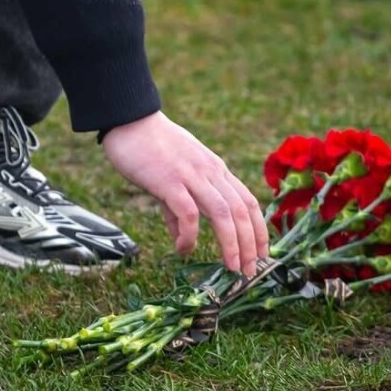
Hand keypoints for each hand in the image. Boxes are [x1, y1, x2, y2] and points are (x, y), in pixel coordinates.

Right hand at [102, 109, 269, 275]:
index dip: (258, 230)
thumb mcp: (174, 175)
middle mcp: (210, 172)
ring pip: (223, 213)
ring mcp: (191, 175)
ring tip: (232, 268)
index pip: (248, 202)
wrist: (129, 119)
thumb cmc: (149, 146)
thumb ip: (179, 206)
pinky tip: (182, 249)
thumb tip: (181, 237)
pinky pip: (188, 213)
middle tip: (250, 271)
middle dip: (250, 244)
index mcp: (215, 169)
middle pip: (242, 211)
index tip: (261, 254)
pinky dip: (190, 235)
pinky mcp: (169, 181)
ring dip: (232, 244)